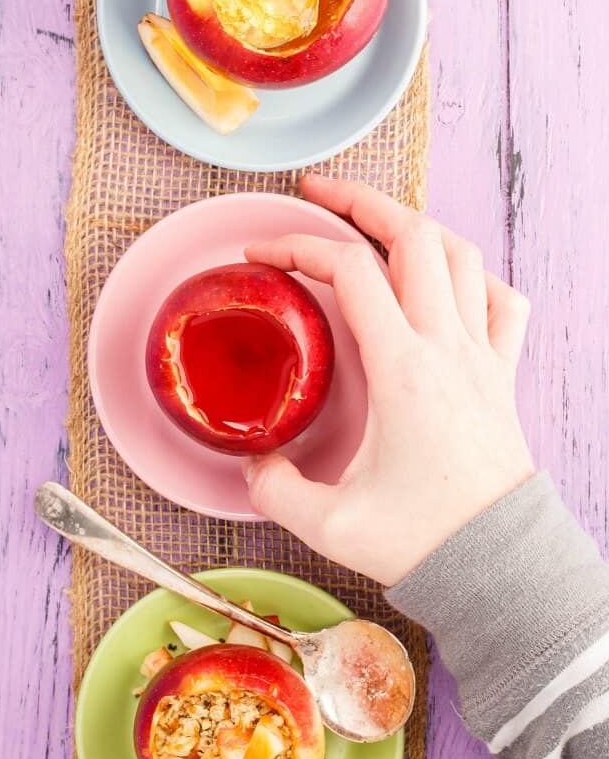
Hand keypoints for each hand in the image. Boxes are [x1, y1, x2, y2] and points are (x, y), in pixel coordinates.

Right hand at [243, 175, 534, 587]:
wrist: (498, 566)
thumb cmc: (424, 541)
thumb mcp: (330, 524)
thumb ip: (276, 489)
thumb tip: (254, 463)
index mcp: (404, 369)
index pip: (351, 271)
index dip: (298, 246)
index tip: (260, 253)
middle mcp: (448, 347)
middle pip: (414, 235)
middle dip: (362, 201)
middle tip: (318, 192)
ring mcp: (482, 356)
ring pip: (461, 256)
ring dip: (417, 225)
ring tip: (378, 220)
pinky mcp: (502, 376)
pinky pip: (504, 302)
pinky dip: (476, 276)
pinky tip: (450, 281)